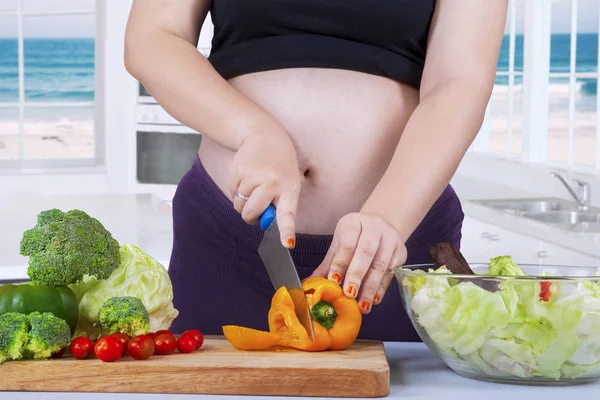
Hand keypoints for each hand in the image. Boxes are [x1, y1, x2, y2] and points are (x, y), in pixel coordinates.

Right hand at [229, 128, 301, 247]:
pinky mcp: (238, 171)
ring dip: (243, 201)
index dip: (287, 231)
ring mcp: (253, 176)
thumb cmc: (280, 166)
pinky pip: (231, 193)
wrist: (265, 136)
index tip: (287, 244)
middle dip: (250, 215)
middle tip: (257, 205)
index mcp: (289, 189)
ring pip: (238, 205)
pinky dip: (236, 190)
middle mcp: (272, 183)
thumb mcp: (288, 183)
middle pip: (250, 213)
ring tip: (254, 185)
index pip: (288, 214)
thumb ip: (278, 205)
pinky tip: (246, 177)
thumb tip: (262, 222)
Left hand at [310, 213, 406, 313]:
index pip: (347, 243)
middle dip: (356, 275)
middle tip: (349, 295)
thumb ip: (328, 265)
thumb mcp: (339, 245)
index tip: (333, 281)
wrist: (381, 226)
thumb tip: (310, 284)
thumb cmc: (356, 238)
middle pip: (366, 252)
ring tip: (362, 305)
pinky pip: (391, 272)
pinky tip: (374, 299)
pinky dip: (382, 287)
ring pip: (381, 264)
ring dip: (371, 286)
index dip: (340, 263)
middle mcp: (374, 226)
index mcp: (354, 222)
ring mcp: (390, 238)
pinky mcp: (401, 251)